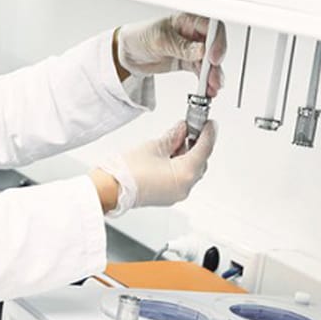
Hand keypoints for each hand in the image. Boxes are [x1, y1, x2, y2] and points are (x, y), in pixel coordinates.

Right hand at [94, 120, 216, 214]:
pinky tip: (173, 152)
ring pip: (191, 170)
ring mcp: (176, 193)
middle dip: (198, 143)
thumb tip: (182, 129)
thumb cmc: (127, 172)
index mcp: (185, 174)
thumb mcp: (154, 146)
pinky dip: (181, 164)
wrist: (111, 189)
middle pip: (200, 161)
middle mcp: (184, 187)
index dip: (208, 134)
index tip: (209, 124)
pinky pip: (181, 178)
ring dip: (188, 154)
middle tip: (194, 127)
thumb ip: (173, 136)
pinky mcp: (167, 195)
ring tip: (180, 138)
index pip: (204, 150)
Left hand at [116, 13, 226, 96]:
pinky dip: (205, 81)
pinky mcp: (188, 62)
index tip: (213, 57)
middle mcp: (193, 33)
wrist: (128, 52)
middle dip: (216, 63)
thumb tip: (201, 51)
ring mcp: (192, 48)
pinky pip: (201, 71)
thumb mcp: (160, 40)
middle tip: (214, 77)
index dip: (217, 41)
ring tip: (212, 87)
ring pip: (209, 62)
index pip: (211, 27)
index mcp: (187, 20)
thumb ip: (182, 47)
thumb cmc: (140, 36)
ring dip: (213, 75)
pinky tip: (208, 89)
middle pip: (214, 46)